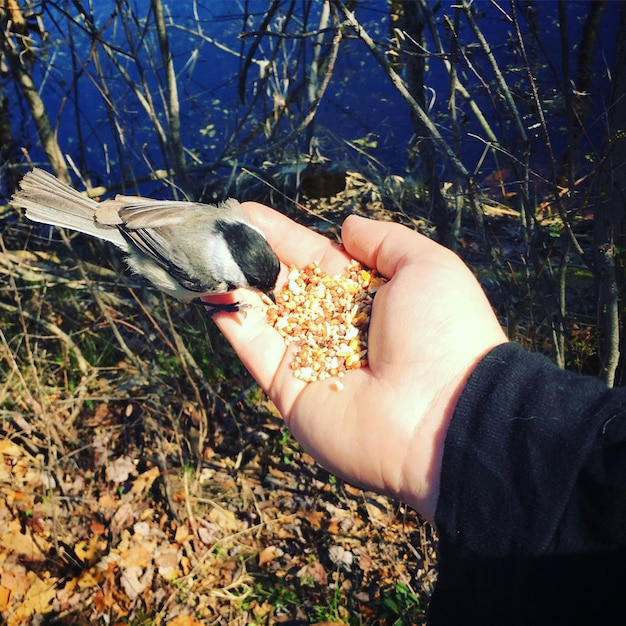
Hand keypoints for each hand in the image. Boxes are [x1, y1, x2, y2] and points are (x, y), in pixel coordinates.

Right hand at [211, 206, 506, 521]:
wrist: (442, 416)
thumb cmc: (442, 332)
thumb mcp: (426, 266)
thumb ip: (384, 241)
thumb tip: (346, 226)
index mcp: (365, 294)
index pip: (312, 256)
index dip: (279, 234)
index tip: (244, 212)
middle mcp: (333, 323)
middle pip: (281, 282)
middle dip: (247, 254)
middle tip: (211, 225)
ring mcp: (308, 355)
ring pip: (260, 311)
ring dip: (230, 280)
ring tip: (199, 249)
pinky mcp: (286, 386)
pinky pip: (252, 345)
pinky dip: (229, 317)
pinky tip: (207, 286)